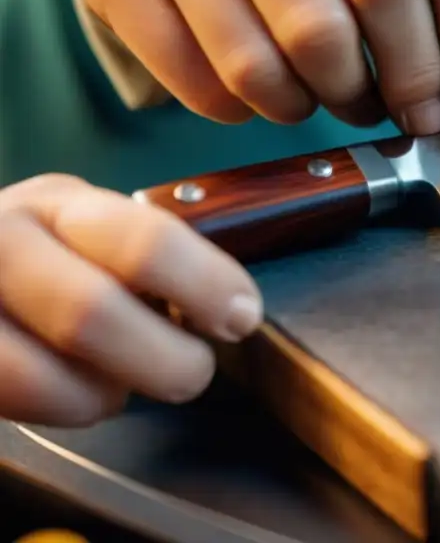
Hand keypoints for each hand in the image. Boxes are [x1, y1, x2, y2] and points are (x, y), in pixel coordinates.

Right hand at [0, 174, 262, 426]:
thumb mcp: (92, 231)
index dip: (205, 286)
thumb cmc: (48, 254)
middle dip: (163, 359)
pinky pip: (14, 402)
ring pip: (41, 376)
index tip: (241, 316)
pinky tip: (78, 393)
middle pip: (90, 314)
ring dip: (104, 395)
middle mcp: (5, 243)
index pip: (144, 242)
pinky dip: (62, 410)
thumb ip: (149, 258)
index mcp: (62, 205)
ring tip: (124, 386)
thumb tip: (231, 306)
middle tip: (193, 371)